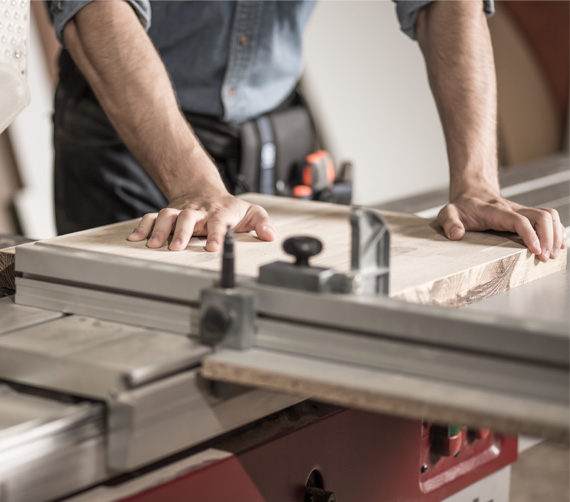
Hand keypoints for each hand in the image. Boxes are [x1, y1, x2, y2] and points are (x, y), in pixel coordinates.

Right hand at [127, 193, 274, 251]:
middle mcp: (198, 211)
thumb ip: (262, 223)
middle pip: (188, 217)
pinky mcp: (168, 214)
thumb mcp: (251, 212)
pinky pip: (152, 217)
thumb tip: (270, 235)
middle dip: (182, 232)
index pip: (219, 222)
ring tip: (153, 245)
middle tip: (176, 247)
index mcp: (220, 212)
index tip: (212, 247)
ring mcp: (181, 211)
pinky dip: (142, 227)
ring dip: (159, 229)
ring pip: (167, 216)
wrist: (204, 191)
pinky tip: (135, 238)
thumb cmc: (229, 207)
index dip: (216, 234)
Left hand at [437, 193, 566, 262]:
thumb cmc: (461, 207)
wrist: (472, 193)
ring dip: (556, 234)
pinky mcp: (527, 215)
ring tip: (553, 255)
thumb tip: (456, 234)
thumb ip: (449, 222)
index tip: (537, 251)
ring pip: (549, 216)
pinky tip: (559, 245)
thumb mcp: (448, 213)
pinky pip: (549, 218)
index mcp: (495, 211)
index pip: (519, 220)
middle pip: (542, 216)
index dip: (530, 235)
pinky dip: (557, 230)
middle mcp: (513, 209)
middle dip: (549, 237)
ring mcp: (522, 211)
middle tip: (546, 258)